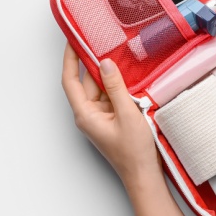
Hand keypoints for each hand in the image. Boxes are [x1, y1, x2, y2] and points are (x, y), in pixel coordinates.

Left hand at [60, 43, 160, 185]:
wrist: (144, 176)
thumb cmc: (134, 152)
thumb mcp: (127, 114)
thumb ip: (115, 87)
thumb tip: (105, 63)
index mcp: (85, 114)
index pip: (70, 80)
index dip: (70, 58)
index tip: (73, 40)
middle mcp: (89, 114)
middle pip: (86, 82)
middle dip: (93, 62)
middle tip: (100, 39)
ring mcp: (100, 117)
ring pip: (100, 88)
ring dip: (109, 74)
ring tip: (117, 52)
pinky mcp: (112, 119)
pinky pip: (111, 96)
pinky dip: (118, 85)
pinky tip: (127, 74)